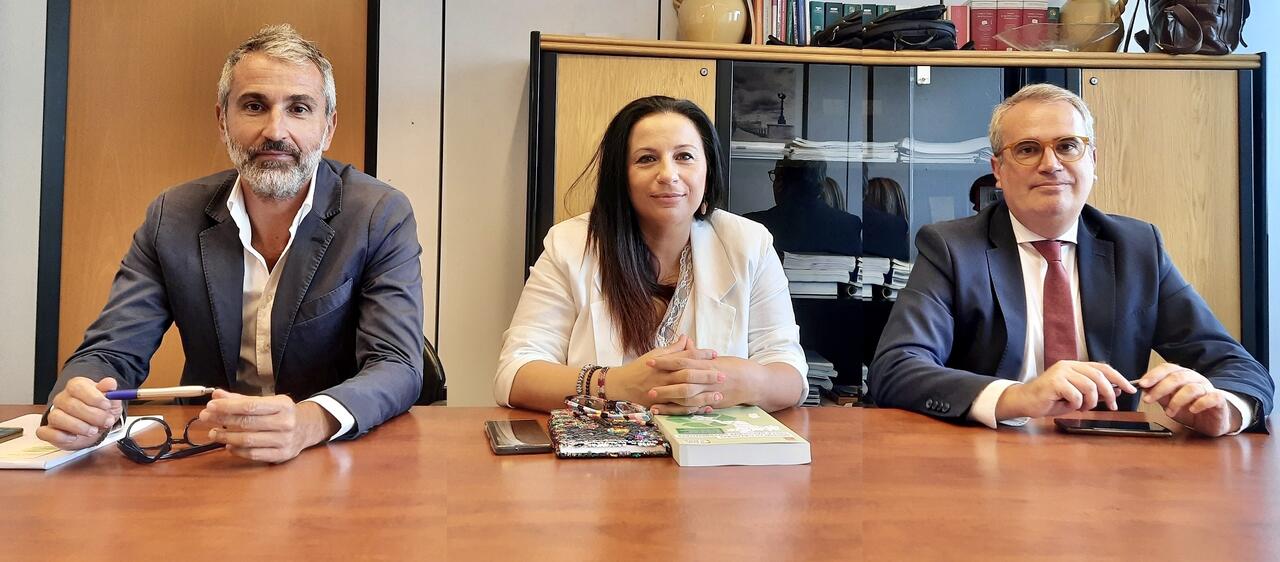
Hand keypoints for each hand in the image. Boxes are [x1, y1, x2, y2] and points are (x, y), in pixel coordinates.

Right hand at [36, 377, 122, 449]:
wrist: (95, 428)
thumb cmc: (100, 411)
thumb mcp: (110, 400)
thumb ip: (110, 391)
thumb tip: (110, 383)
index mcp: (76, 387)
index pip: (77, 386)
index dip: (93, 396)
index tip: (107, 405)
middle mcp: (62, 399)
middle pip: (71, 404)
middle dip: (92, 415)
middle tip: (106, 422)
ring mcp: (54, 414)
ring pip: (57, 417)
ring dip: (79, 427)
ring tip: (93, 430)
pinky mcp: (48, 430)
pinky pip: (45, 432)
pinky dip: (60, 437)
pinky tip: (74, 438)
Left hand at [199, 390, 337, 462]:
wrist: (307, 428)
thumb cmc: (283, 413)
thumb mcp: (267, 402)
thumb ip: (241, 399)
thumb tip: (217, 396)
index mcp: (282, 405)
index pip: (250, 406)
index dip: (228, 406)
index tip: (210, 406)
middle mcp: (285, 423)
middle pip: (247, 423)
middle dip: (222, 420)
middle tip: (205, 418)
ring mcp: (284, 441)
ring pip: (248, 440)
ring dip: (226, 437)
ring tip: (214, 433)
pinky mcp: (281, 456)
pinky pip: (253, 454)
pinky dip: (237, 450)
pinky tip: (229, 445)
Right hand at [607, 335, 722, 414]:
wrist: (622, 385)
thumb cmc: (640, 367)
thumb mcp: (655, 354)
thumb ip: (673, 348)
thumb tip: (686, 338)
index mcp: (665, 364)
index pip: (686, 357)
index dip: (701, 354)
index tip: (714, 354)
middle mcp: (665, 378)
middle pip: (689, 376)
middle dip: (707, 376)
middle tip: (722, 375)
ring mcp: (663, 392)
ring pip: (686, 395)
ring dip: (704, 395)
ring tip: (719, 395)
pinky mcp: (662, 404)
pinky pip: (680, 408)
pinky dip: (694, 409)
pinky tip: (706, 408)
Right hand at [996, 361, 1136, 419]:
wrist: (1026, 402)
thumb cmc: (1050, 399)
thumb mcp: (1076, 396)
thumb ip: (1094, 392)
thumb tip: (1116, 391)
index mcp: (1075, 366)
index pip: (1102, 368)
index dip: (1118, 378)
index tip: (1130, 389)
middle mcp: (1069, 365)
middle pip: (1099, 376)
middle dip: (1109, 393)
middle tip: (1111, 406)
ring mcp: (1061, 372)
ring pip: (1089, 387)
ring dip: (1090, 402)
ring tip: (1082, 408)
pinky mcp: (1054, 382)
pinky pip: (1076, 395)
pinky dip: (1076, 405)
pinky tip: (1068, 406)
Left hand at [1137, 363, 1240, 436]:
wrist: (1213, 420)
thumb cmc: (1190, 408)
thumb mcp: (1169, 402)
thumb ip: (1158, 394)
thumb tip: (1143, 388)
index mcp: (1181, 376)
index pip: (1167, 368)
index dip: (1154, 375)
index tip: (1142, 384)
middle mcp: (1195, 379)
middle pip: (1177, 377)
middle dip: (1160, 388)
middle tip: (1148, 400)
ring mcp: (1208, 389)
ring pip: (1192, 388)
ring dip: (1177, 400)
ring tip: (1169, 412)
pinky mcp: (1218, 400)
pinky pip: (1212, 397)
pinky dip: (1200, 403)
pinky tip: (1192, 410)